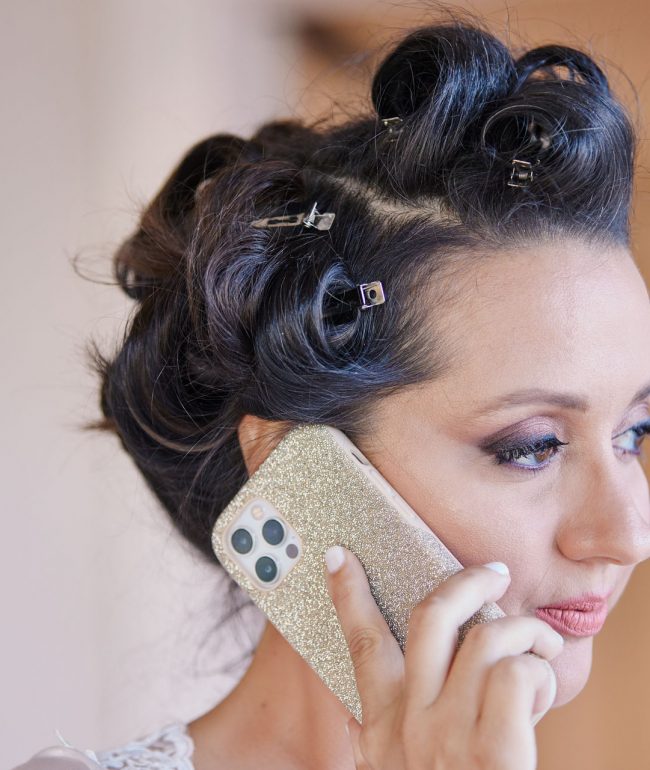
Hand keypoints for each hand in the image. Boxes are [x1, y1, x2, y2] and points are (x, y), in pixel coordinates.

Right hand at [324, 546, 562, 769]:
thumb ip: (383, 738)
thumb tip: (377, 705)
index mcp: (383, 727)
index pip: (361, 644)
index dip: (349, 594)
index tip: (340, 557)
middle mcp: (411, 724)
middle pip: (430, 619)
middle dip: (465, 581)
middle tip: (493, 573)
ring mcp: (450, 737)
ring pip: (485, 637)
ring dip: (524, 630)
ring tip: (541, 644)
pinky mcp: (495, 754)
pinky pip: (515, 673)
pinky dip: (538, 668)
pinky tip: (542, 685)